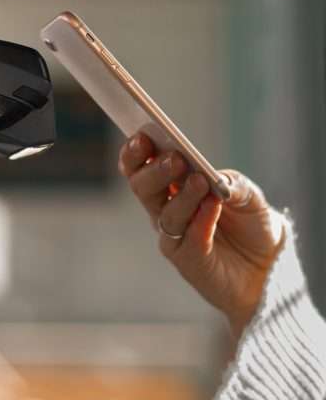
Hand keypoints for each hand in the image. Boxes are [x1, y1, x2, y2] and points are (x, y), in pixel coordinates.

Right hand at [119, 133, 284, 336]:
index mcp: (169, 186)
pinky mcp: (188, 261)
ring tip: (200, 181)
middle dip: (153, 171)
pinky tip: (213, 206)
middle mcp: (164, 210)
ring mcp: (174, 236)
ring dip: (182, 195)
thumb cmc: (250, 224)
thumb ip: (233, 183)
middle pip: (142, 187)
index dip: (135, 153)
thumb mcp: (249, 195)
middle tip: (174, 158)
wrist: (268, 265)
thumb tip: (215, 177)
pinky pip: (189, 240)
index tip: (142, 137)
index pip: (139, 167)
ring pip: (165, 213)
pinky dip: (200, 221)